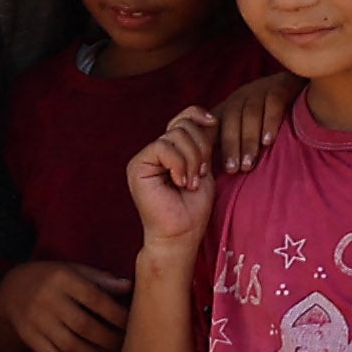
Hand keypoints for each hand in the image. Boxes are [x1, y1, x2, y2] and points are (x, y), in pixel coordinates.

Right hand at [0, 258, 127, 351]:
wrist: (14, 289)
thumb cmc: (55, 279)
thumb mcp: (75, 270)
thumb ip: (101, 279)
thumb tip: (129, 287)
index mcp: (62, 278)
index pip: (95, 298)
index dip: (116, 314)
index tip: (132, 325)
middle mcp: (47, 298)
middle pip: (83, 326)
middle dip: (109, 340)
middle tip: (125, 346)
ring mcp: (36, 320)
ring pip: (69, 346)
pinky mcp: (29, 337)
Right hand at [124, 108, 222, 259]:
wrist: (180, 235)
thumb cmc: (193, 209)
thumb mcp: (203, 168)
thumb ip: (201, 144)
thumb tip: (209, 117)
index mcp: (170, 150)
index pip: (184, 117)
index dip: (199, 116)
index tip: (215, 124)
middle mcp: (155, 151)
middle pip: (183, 124)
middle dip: (200, 147)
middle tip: (201, 174)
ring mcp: (144, 158)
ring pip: (175, 135)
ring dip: (192, 159)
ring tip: (191, 183)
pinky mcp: (137, 166)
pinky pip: (163, 147)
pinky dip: (179, 164)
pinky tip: (180, 183)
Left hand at [209, 74, 297, 173]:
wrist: (305, 86)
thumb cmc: (273, 117)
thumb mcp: (249, 126)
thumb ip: (232, 144)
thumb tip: (213, 172)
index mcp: (231, 105)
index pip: (213, 122)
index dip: (207, 142)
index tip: (206, 169)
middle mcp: (243, 94)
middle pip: (231, 118)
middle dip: (231, 145)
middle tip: (233, 170)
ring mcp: (263, 87)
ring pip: (250, 113)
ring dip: (248, 140)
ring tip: (249, 163)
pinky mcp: (283, 84)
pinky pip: (273, 103)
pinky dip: (269, 122)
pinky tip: (268, 141)